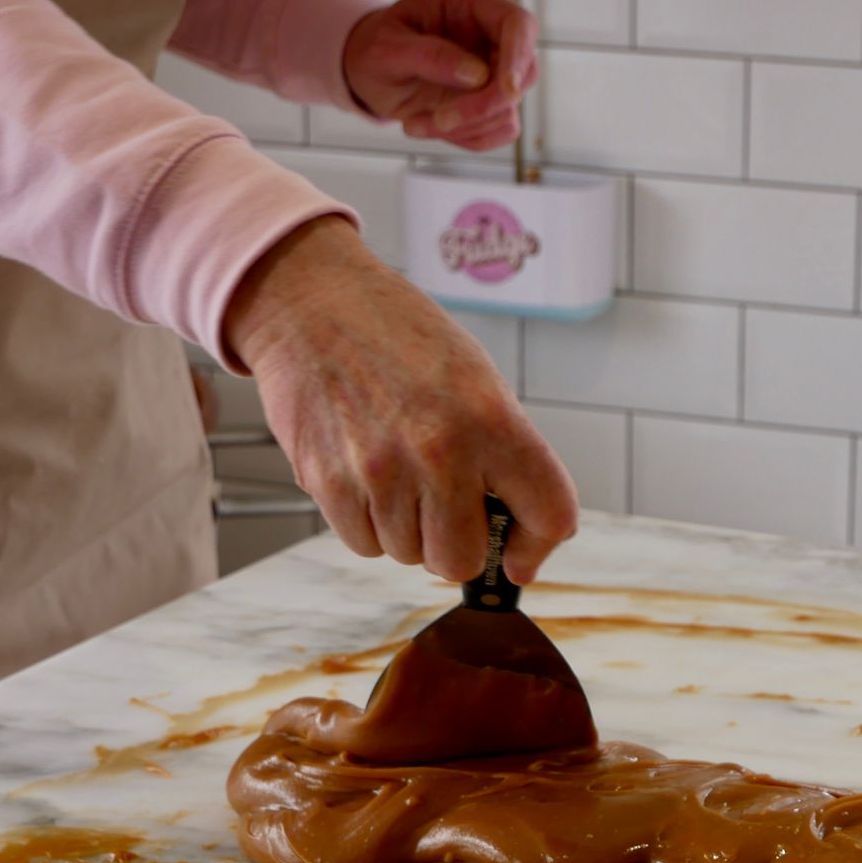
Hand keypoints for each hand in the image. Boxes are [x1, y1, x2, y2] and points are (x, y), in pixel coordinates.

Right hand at [222, 217, 577, 582]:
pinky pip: (363, 543)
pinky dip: (368, 524)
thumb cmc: (400, 338)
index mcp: (493, 419)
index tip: (521, 555)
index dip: (537, 545)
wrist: (312, 302)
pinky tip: (367, 476)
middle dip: (457, 545)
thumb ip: (505, 454)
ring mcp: (379, 472)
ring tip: (398, 473)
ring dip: (408, 531)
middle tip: (446, 510)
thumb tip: (518, 536)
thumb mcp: (478, 379)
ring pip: (408, 555)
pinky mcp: (328, 482)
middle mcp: (439, 451)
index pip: (549, 514)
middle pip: (461, 560)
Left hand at [341, 0, 539, 150]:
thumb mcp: (386, 49)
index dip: (519, 56)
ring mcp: (493, 74)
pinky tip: (431, 127)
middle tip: (440, 120)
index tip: (505, 90)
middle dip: (484, 106)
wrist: (369, 73)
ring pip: (508, 111)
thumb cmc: (374, 50)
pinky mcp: (489, 106)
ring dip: (465, 128)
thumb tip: (477, 75)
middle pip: (522, 75)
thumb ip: (429, 56)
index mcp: (467, 8)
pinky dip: (466, 139)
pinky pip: (498, 132)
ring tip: (417, 123)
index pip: (517, 24)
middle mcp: (488, 39)